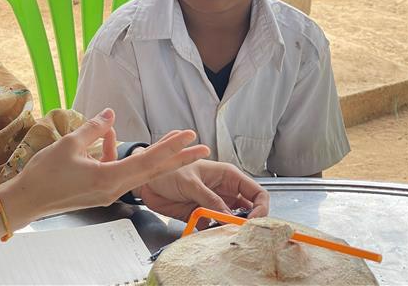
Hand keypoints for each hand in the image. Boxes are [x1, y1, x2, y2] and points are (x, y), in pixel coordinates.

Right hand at [0, 109, 209, 229]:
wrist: (27, 200)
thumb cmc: (46, 174)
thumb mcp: (69, 144)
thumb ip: (93, 128)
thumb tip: (110, 114)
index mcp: (110, 179)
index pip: (149, 162)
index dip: (171, 148)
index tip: (191, 138)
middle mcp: (114, 188)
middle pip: (153, 171)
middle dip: (179, 158)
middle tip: (202, 147)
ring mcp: (108, 191)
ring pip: (139, 170)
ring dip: (154, 154)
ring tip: (172, 138)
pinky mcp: (99, 190)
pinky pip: (118, 170)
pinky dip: (117, 153)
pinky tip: (108, 134)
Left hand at [135, 151, 269, 225]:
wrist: (146, 181)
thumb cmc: (168, 170)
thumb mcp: (190, 182)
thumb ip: (209, 199)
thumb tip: (228, 216)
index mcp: (227, 176)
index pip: (256, 192)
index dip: (260, 208)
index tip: (252, 221)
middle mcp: (224, 192)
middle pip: (248, 210)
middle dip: (248, 223)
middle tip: (240, 233)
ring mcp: (214, 205)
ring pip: (232, 221)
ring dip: (230, 230)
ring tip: (224, 236)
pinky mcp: (202, 217)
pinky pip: (214, 229)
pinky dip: (215, 235)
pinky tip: (210, 238)